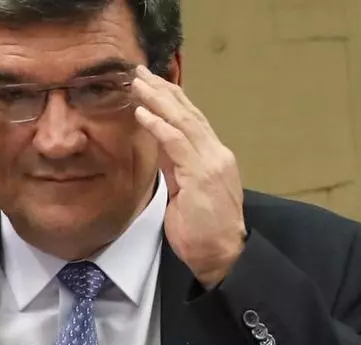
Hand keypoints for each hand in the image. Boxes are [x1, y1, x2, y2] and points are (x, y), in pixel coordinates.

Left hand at [132, 65, 246, 288]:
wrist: (222, 255)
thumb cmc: (202, 230)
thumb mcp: (185, 191)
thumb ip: (176, 166)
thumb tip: (160, 146)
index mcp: (213, 157)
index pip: (191, 120)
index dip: (171, 100)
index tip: (152, 84)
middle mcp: (216, 154)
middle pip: (188, 113)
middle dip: (163, 90)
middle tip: (140, 72)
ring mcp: (211, 163)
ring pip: (183, 121)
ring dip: (158, 100)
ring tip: (138, 84)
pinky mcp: (201, 175)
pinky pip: (177, 143)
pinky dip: (159, 126)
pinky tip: (143, 113)